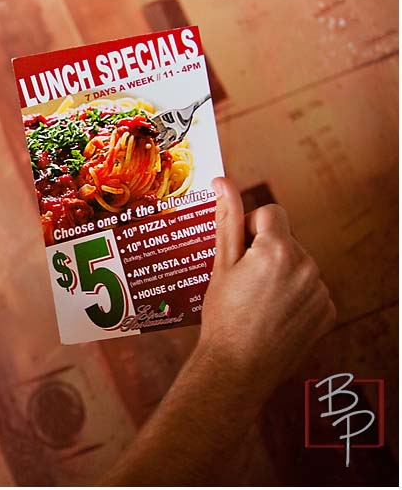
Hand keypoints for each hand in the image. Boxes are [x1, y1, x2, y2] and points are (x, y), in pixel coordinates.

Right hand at [198, 177, 335, 393]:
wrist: (238, 367)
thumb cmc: (223, 316)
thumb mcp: (220, 265)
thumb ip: (227, 219)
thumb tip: (223, 182)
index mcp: (278, 250)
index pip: (271, 213)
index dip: (250, 227)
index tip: (237, 252)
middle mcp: (306, 265)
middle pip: (285, 239)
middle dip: (265, 251)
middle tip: (242, 281)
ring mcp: (320, 291)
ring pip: (298, 264)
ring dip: (280, 273)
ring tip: (256, 301)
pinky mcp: (327, 312)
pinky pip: (310, 289)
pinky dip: (294, 296)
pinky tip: (272, 314)